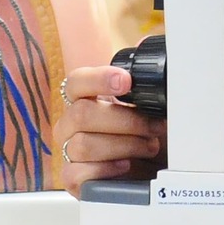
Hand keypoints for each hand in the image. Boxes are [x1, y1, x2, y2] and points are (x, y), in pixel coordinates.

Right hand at [53, 64, 164, 192]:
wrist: (154, 173)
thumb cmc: (149, 135)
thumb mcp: (152, 105)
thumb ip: (145, 76)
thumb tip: (146, 44)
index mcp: (86, 99)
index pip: (77, 81)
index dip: (98, 79)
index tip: (126, 82)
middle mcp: (71, 123)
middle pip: (82, 114)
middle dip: (126, 121)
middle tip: (154, 126)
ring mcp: (68, 152)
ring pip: (84, 144)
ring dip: (124, 145)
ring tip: (148, 146)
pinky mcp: (72, 180)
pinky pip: (78, 173)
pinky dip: (106, 169)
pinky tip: (125, 166)